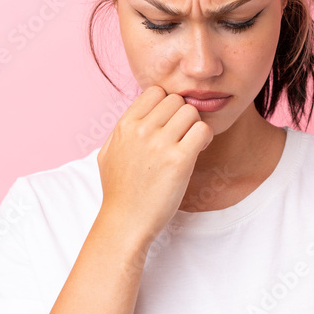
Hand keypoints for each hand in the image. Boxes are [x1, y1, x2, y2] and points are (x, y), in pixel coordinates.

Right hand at [97, 85, 213, 245]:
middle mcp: (141, 130)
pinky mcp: (179, 160)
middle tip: (182, 135)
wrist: (125, 222)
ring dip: (195, 126)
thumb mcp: (108, 153)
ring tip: (190, 144)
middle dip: (182, 115)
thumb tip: (135, 116)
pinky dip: (205, 138)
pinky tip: (197, 151)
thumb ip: (122, 131)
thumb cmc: (118, 192)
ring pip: (191, 112)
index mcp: (124, 125)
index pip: (155, 91)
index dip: (166, 104)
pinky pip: (202, 130)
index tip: (168, 122)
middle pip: (176, 99)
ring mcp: (160, 144)